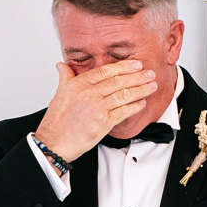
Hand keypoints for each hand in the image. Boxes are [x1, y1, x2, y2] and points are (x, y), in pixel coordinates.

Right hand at [34, 59, 156, 161]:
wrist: (55, 141)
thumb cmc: (57, 120)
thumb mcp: (60, 93)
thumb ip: (65, 77)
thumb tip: (62, 65)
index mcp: (79, 84)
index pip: (106, 71)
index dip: (124, 67)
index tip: (136, 64)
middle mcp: (89, 93)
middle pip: (118, 81)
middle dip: (137, 77)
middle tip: (150, 73)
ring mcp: (97, 108)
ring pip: (124, 95)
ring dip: (140, 90)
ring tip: (151, 86)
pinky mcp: (103, 123)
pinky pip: (123, 112)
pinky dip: (134, 107)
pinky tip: (142, 103)